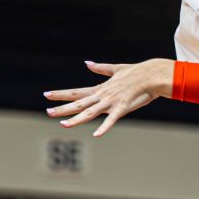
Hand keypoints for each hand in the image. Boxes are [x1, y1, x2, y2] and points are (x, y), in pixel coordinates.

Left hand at [44, 59, 173, 136]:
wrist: (151, 74)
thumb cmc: (135, 72)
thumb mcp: (115, 69)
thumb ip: (101, 69)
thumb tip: (87, 63)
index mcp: (100, 88)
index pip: (77, 92)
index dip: (61, 94)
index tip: (47, 95)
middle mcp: (102, 95)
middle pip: (79, 103)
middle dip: (63, 108)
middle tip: (47, 112)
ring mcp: (111, 102)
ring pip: (91, 112)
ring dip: (77, 119)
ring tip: (63, 125)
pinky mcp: (123, 107)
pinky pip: (112, 119)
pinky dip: (104, 127)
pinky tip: (96, 135)